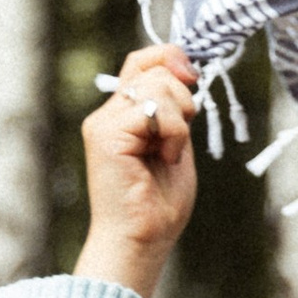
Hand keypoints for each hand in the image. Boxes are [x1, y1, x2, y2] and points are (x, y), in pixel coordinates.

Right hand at [77, 43, 199, 297]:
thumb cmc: (159, 201)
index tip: (193, 79)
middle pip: (154, 68)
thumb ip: (174, 110)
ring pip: (158, 85)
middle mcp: (107, 114)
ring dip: (180, 119)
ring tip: (170, 153)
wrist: (141, 238)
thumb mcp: (175, 142)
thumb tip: (186, 71)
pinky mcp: (106, 135)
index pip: (142, 61)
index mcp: (122, 114)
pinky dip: (174, 134)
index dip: (171, 58)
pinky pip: (156, 110)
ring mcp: (103, 123)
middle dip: (184, 96)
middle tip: (181, 136)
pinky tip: (166, 159)